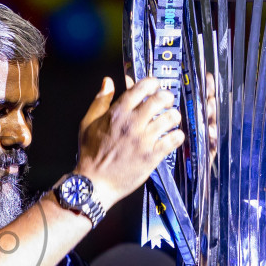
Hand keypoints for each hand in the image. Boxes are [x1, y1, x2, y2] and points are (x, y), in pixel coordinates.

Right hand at [74, 76, 185, 210]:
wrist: (94, 184)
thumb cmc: (90, 154)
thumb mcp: (88, 123)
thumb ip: (100, 101)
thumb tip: (107, 82)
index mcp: (117, 113)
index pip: (141, 88)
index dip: (152, 83)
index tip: (154, 86)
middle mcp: (132, 124)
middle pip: (160, 100)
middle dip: (167, 97)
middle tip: (167, 101)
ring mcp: (143, 140)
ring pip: (170, 118)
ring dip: (174, 116)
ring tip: (171, 119)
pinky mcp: (152, 156)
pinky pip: (174, 139)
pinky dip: (177, 136)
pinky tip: (173, 137)